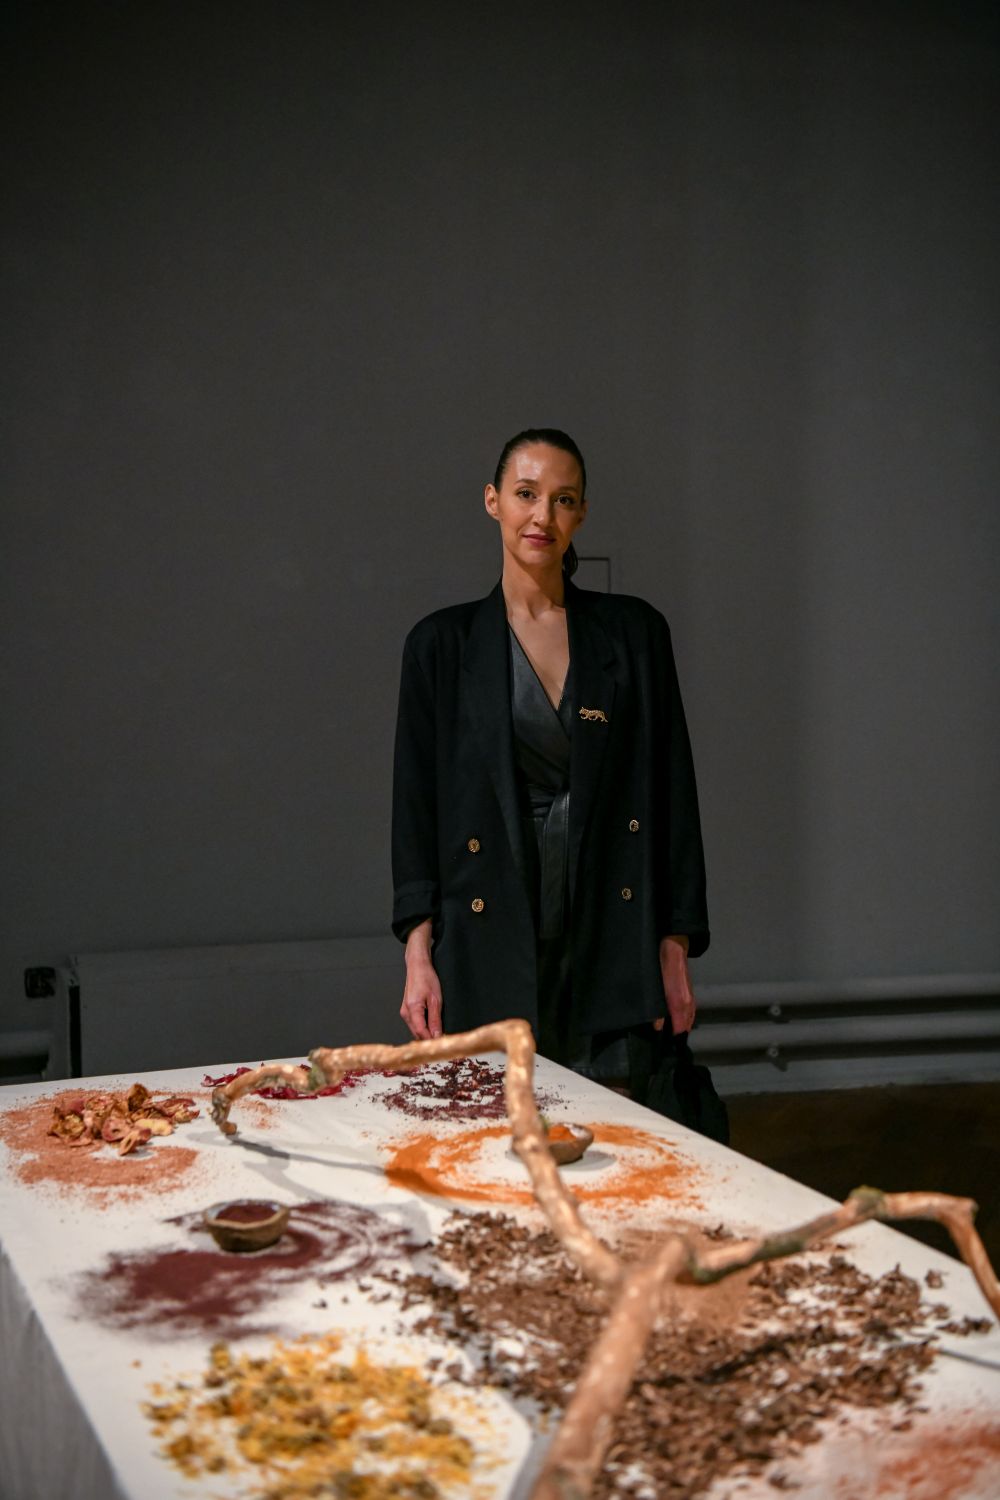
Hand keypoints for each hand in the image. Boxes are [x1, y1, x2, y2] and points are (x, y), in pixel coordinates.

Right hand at [400, 921, 442, 1039]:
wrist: (417, 966)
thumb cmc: (426, 978)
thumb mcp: (436, 999)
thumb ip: (435, 1020)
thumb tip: (437, 1036)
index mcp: (412, 1010)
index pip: (421, 1033)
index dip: (432, 1041)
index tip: (442, 1046)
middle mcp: (405, 1013)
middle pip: (417, 1034)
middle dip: (429, 1039)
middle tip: (444, 1042)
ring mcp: (404, 1011)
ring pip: (416, 1030)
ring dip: (426, 1034)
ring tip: (440, 1035)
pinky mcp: (407, 1010)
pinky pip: (415, 1023)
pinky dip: (423, 1027)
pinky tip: (432, 1028)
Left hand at [654, 934, 695, 1035]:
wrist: (674, 948)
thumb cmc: (663, 966)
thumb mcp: (656, 987)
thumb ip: (657, 1008)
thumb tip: (657, 1026)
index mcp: (680, 1003)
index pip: (680, 1028)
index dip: (673, 1038)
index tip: (665, 1046)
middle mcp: (688, 1003)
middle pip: (686, 1026)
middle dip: (678, 1034)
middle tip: (666, 1041)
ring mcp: (691, 998)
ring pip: (689, 1019)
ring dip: (682, 1026)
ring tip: (671, 1034)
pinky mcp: (690, 993)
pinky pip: (690, 1011)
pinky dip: (685, 1018)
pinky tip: (678, 1019)